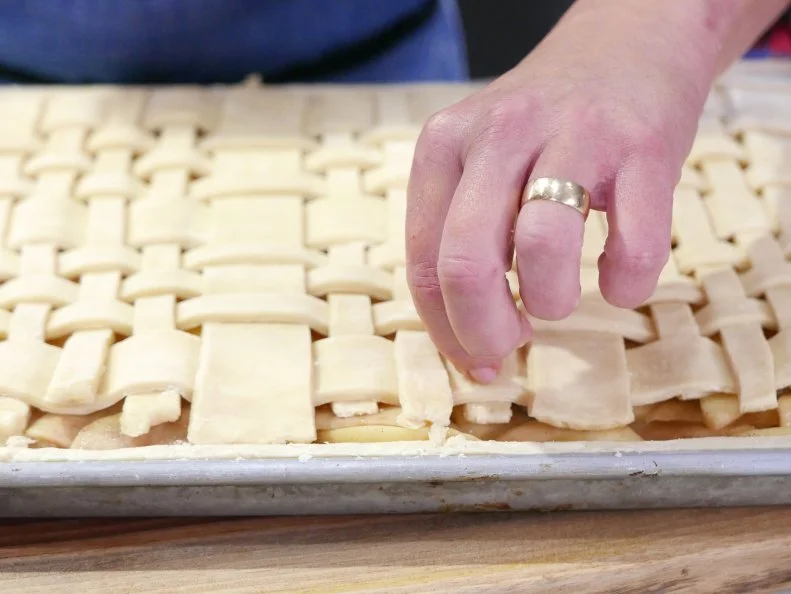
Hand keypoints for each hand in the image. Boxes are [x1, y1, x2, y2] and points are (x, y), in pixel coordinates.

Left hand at [405, 1, 719, 381]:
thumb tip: (469, 345)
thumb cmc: (544, 127)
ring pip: (541, 250)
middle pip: (466, 262)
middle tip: (511, 345)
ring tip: (559, 299)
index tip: (475, 361)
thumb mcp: (479, 161)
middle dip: (484, 331)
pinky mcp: (643, 148)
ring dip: (550, 303)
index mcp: (444, 145)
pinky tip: (618, 280)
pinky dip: (625, 284)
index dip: (445, 330)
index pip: (424, 262)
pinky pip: (633, 244)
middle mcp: (499, 134)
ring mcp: (573, 136)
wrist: (627, 44)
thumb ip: (463, 238)